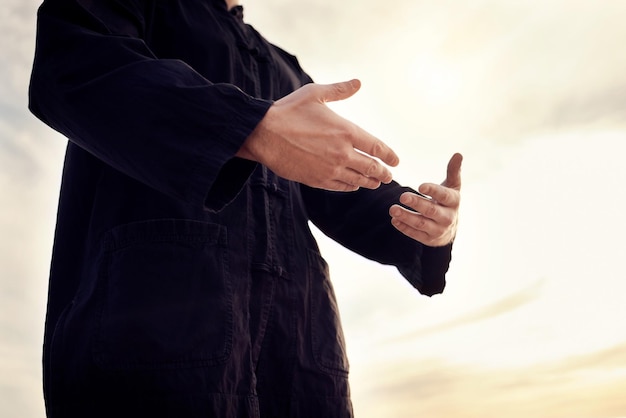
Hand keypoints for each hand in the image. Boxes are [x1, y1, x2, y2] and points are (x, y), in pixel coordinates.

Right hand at [237, 79, 398, 190]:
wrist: (263, 135)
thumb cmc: (288, 111)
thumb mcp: (315, 94)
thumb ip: (339, 90)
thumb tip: (357, 82)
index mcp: (346, 131)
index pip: (377, 147)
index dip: (389, 155)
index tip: (396, 161)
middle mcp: (342, 153)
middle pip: (371, 168)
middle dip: (382, 172)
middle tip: (388, 176)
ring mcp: (330, 169)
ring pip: (358, 180)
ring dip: (369, 182)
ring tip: (375, 183)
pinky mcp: (317, 180)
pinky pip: (341, 187)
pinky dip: (350, 187)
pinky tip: (353, 186)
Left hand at [389, 153, 462, 246]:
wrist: (450, 227)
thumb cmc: (447, 201)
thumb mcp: (452, 186)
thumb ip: (453, 171)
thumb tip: (458, 154)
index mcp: (454, 201)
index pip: (444, 196)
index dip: (433, 191)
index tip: (421, 186)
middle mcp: (448, 217)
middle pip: (431, 211)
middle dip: (417, 204)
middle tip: (402, 196)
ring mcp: (438, 230)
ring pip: (421, 224)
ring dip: (406, 217)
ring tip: (392, 209)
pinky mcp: (428, 239)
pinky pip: (415, 234)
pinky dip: (404, 228)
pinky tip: (394, 220)